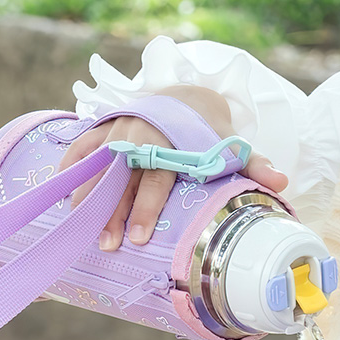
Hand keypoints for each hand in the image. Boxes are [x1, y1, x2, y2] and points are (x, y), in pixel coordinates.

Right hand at [58, 85, 287, 251]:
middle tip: (107, 244)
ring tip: (77, 231)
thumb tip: (282, 182)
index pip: (157, 178)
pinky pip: (79, 147)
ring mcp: (116, 130)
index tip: (139, 238)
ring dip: (86, 198)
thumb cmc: (208, 130)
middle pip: (122, 178)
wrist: (186, 94)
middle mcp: (140, 135)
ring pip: (96, 167)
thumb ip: (253, 164)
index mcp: (171, 141)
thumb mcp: (231, 144)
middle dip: (111, 212)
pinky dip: (67, 167)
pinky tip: (57, 196)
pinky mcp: (101, 127)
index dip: (146, 208)